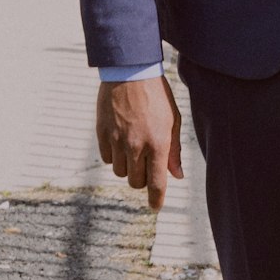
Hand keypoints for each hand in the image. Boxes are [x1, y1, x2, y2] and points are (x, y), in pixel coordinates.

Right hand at [96, 75, 182, 210]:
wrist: (130, 72)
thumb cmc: (157, 96)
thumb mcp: (173, 121)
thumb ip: (173, 151)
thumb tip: (177, 175)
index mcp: (157, 144)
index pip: (157, 183)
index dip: (156, 200)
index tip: (155, 207)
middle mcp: (136, 146)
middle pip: (136, 182)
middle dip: (143, 180)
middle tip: (147, 167)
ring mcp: (117, 141)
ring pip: (120, 172)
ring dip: (128, 168)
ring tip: (134, 150)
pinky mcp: (102, 134)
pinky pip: (107, 159)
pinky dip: (115, 156)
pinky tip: (121, 142)